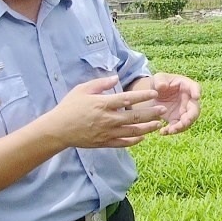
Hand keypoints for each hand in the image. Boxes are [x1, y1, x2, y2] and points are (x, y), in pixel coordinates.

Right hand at [47, 76, 165, 147]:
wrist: (58, 129)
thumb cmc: (69, 107)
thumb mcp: (82, 89)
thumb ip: (101, 84)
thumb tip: (116, 77)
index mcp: (103, 104)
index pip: (127, 99)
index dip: (143, 96)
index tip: (155, 93)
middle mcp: (107, 119)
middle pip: (134, 116)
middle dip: (151, 113)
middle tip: (163, 110)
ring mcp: (106, 132)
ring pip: (132, 131)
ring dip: (147, 128)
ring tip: (158, 124)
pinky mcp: (104, 143)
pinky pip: (123, 143)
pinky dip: (134, 141)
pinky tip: (143, 137)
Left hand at [151, 72, 201, 134]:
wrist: (154, 94)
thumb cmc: (159, 83)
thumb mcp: (158, 78)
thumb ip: (160, 81)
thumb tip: (162, 86)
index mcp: (186, 86)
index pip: (195, 87)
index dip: (197, 92)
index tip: (196, 96)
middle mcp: (189, 100)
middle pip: (195, 109)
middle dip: (191, 117)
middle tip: (185, 122)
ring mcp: (184, 111)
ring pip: (187, 121)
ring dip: (181, 127)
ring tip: (171, 130)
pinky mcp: (176, 119)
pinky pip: (177, 127)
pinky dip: (171, 130)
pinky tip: (162, 132)